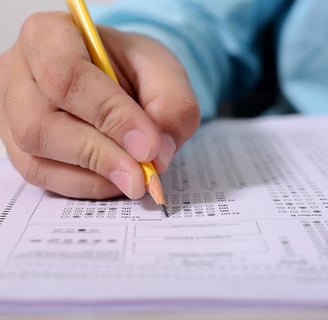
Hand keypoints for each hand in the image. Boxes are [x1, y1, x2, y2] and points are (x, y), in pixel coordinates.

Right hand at [0, 12, 199, 199]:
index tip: (149, 147)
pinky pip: (44, 178)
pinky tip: (113, 179)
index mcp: (49, 37)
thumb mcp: (162, 72)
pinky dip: (85, 186)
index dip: (110, 116)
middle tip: (142, 177)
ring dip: (93, 177)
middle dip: (100, 156)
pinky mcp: (22, 148)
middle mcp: (21, 77)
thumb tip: (157, 156)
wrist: (115, 75)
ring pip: (38, 160)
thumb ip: (170, 107)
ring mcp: (13, 116)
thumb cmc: (132, 67)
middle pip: (42, 126)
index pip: (67, 77)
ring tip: (133, 178)